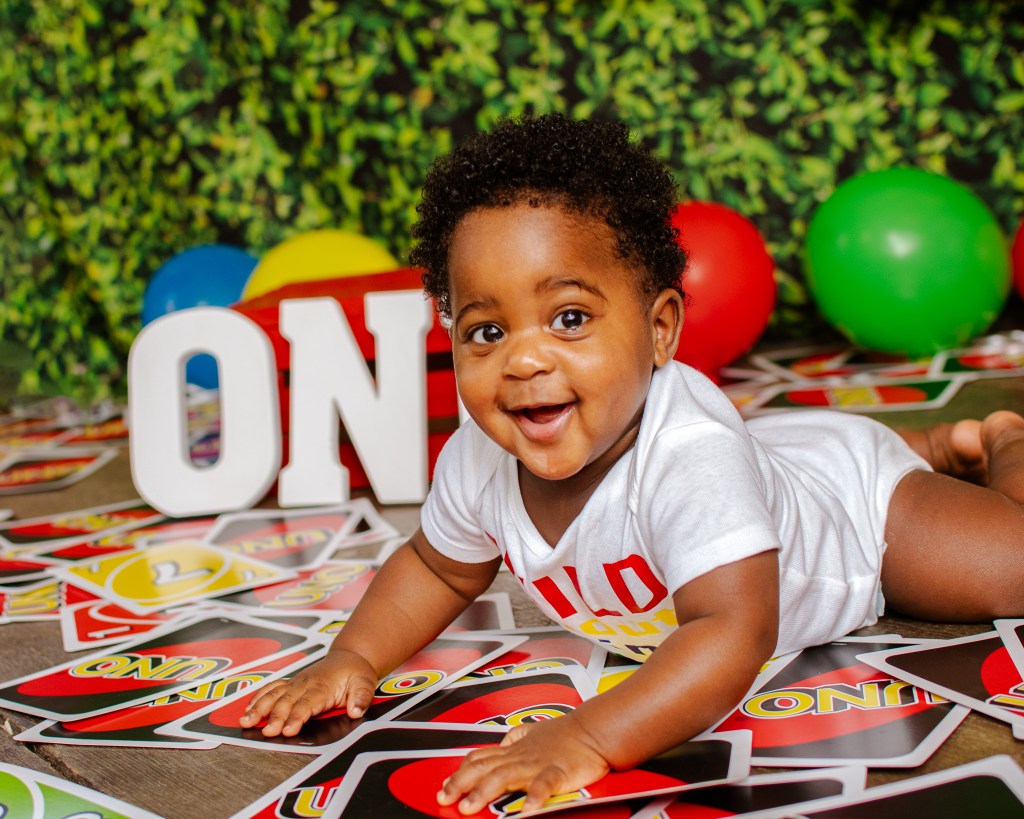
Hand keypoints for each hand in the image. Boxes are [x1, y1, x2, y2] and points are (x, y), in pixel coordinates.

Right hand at [239, 649, 377, 736]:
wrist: (349, 657)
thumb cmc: (356, 673)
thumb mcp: (366, 683)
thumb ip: (361, 698)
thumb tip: (355, 711)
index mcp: (323, 686)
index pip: (307, 704)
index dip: (296, 717)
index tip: (287, 731)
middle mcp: (305, 683)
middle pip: (286, 701)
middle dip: (274, 717)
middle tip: (266, 732)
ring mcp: (296, 682)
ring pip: (274, 694)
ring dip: (259, 707)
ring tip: (245, 721)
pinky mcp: (291, 683)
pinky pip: (271, 688)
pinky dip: (258, 698)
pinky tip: (247, 709)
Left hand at [436, 715, 609, 814]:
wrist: (593, 730)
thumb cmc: (566, 734)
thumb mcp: (534, 732)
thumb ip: (516, 738)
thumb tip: (503, 741)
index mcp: (514, 749)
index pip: (479, 758)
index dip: (459, 773)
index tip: (443, 786)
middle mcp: (520, 756)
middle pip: (483, 768)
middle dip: (461, 784)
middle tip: (445, 799)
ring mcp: (537, 764)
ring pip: (504, 776)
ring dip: (484, 791)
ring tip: (470, 807)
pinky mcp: (558, 772)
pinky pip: (543, 784)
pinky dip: (533, 797)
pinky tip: (525, 811)